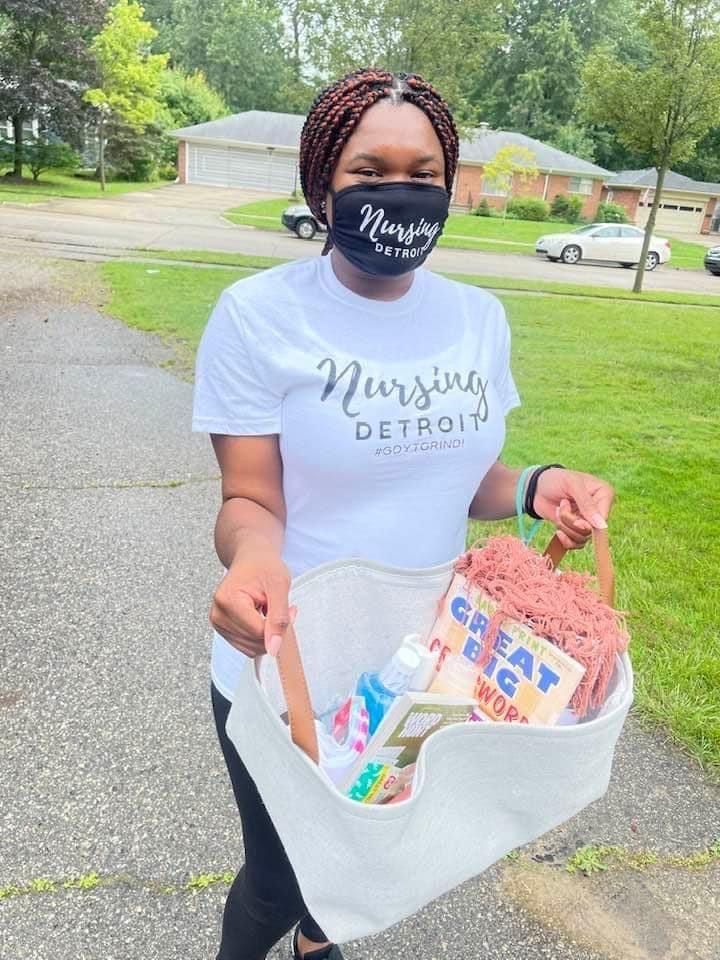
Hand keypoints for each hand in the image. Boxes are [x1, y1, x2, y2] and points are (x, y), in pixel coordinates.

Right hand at [209, 541, 294, 657]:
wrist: (251, 558)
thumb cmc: (264, 566)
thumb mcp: (279, 585)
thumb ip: (278, 618)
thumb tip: (274, 648)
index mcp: (227, 600)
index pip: (258, 632)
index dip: (280, 626)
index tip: (290, 609)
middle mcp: (217, 614)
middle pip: (254, 642)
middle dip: (274, 630)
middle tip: (283, 607)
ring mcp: (218, 623)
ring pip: (250, 648)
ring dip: (267, 634)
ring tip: (271, 610)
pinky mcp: (223, 629)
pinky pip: (246, 646)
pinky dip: (260, 637)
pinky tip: (263, 617)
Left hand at [533, 468, 613, 550]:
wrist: (536, 488)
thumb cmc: (555, 479)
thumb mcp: (571, 485)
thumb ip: (587, 504)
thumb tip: (601, 525)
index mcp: (604, 494)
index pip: (603, 517)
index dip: (587, 523)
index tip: (574, 518)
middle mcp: (600, 509)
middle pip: (591, 529)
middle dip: (571, 521)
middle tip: (561, 505)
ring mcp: (588, 520)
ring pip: (582, 537)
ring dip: (565, 526)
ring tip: (558, 509)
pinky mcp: (577, 529)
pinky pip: (577, 544)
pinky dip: (566, 540)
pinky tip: (558, 531)